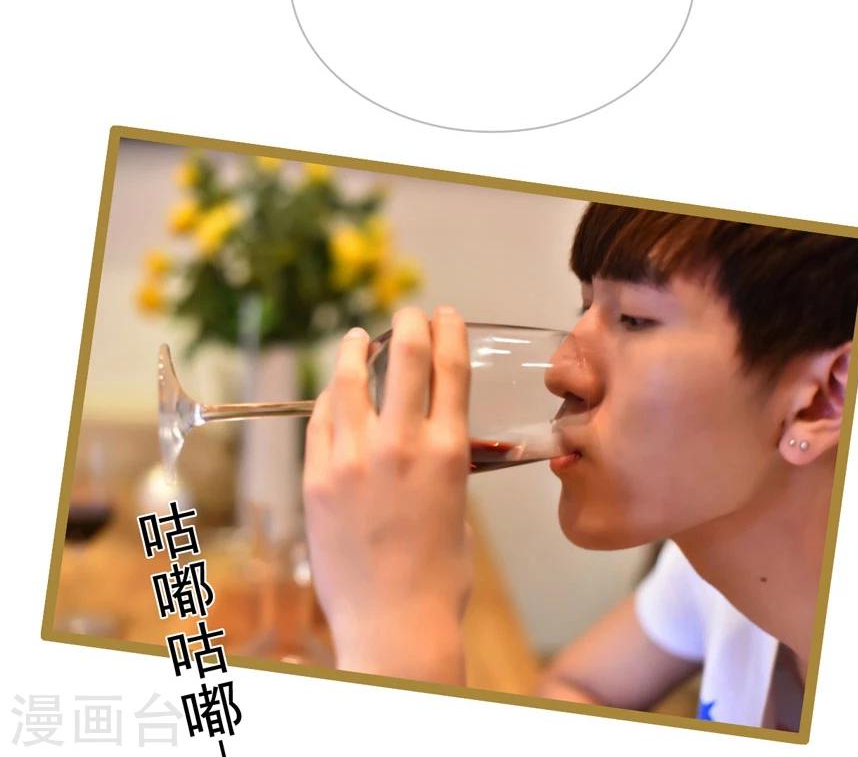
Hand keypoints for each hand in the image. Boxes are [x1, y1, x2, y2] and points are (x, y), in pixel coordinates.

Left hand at [303, 307, 471, 681]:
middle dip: (407, 324)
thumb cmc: (437, 578)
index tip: (446, 313)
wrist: (394, 628)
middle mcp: (401, 445)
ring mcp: (353, 459)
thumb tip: (425, 442)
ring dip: (355, 350)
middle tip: (406, 313)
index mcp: (447, 451)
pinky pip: (319, 422)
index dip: (448, 330)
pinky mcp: (317, 479)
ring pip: (349, 380)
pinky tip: (332, 394)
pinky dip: (328, 400)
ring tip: (356, 338)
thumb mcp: (457, 508)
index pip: (449, 368)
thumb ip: (441, 465)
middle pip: (403, 357)